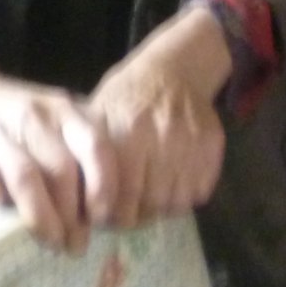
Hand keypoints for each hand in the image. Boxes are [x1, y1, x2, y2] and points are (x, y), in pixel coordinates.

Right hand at [0, 54, 112, 252]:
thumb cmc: (19, 121)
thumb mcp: (59, 123)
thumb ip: (84, 152)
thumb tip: (111, 210)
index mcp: (65, 111)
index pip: (97, 146)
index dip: (105, 187)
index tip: (106, 220)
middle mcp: (34, 117)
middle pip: (63, 169)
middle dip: (73, 213)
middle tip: (77, 244)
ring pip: (26, 177)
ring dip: (41, 217)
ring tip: (53, 242)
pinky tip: (4, 216)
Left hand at [86, 7, 230, 228]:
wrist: (172, 70)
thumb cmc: (126, 97)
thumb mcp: (97, 117)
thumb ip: (86, 156)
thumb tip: (72, 202)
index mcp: (128, 133)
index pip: (121, 196)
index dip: (111, 215)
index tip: (104, 217)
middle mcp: (162, 138)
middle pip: (151, 204)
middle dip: (136, 215)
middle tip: (127, 215)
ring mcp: (191, 142)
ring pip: (177, 202)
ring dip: (161, 208)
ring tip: (148, 200)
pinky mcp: (212, 145)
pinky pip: (200, 191)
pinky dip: (185, 196)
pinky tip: (171, 186)